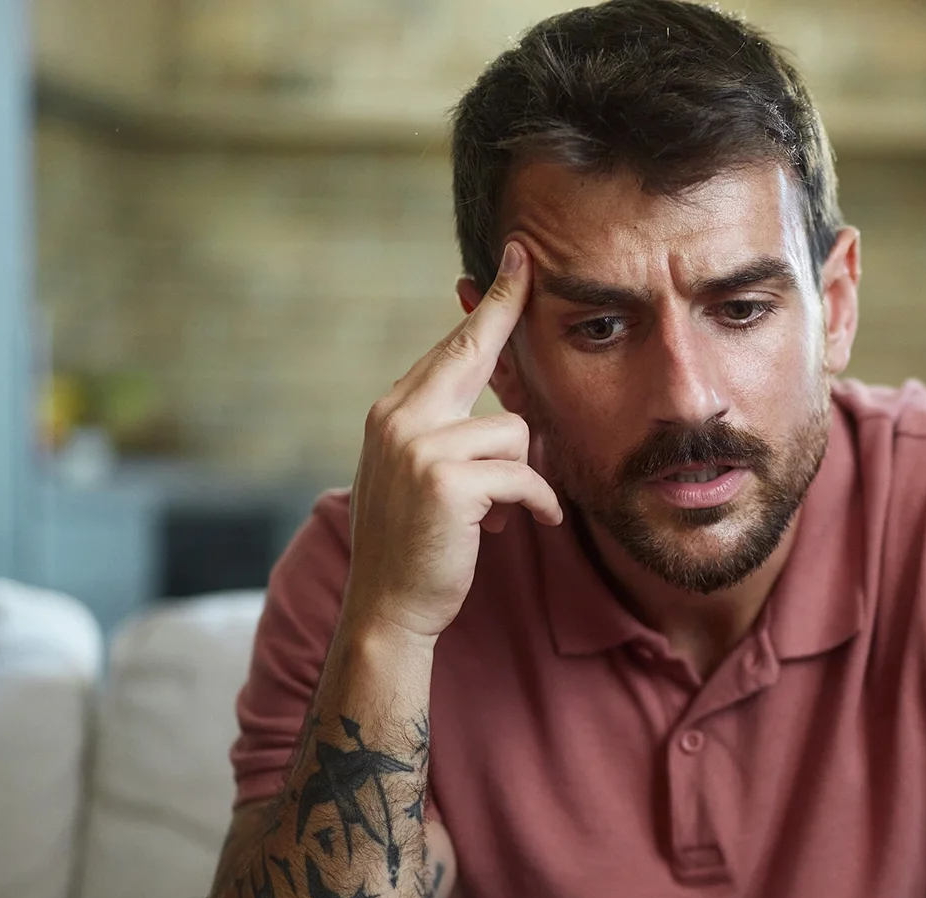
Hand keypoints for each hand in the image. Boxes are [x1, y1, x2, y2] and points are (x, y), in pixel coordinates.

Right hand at [343, 239, 562, 644]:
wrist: (389, 607)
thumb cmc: (418, 546)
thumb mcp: (425, 478)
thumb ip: (449, 436)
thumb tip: (504, 415)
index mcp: (392, 413)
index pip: (448, 348)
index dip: (485, 306)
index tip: (513, 263)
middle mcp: (399, 418)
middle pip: (470, 352)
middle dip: (505, 311)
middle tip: (529, 265)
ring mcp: (418, 446)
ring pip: (512, 432)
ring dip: (520, 476)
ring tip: (501, 511)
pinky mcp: (447, 480)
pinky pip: (522, 474)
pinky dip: (536, 502)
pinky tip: (529, 523)